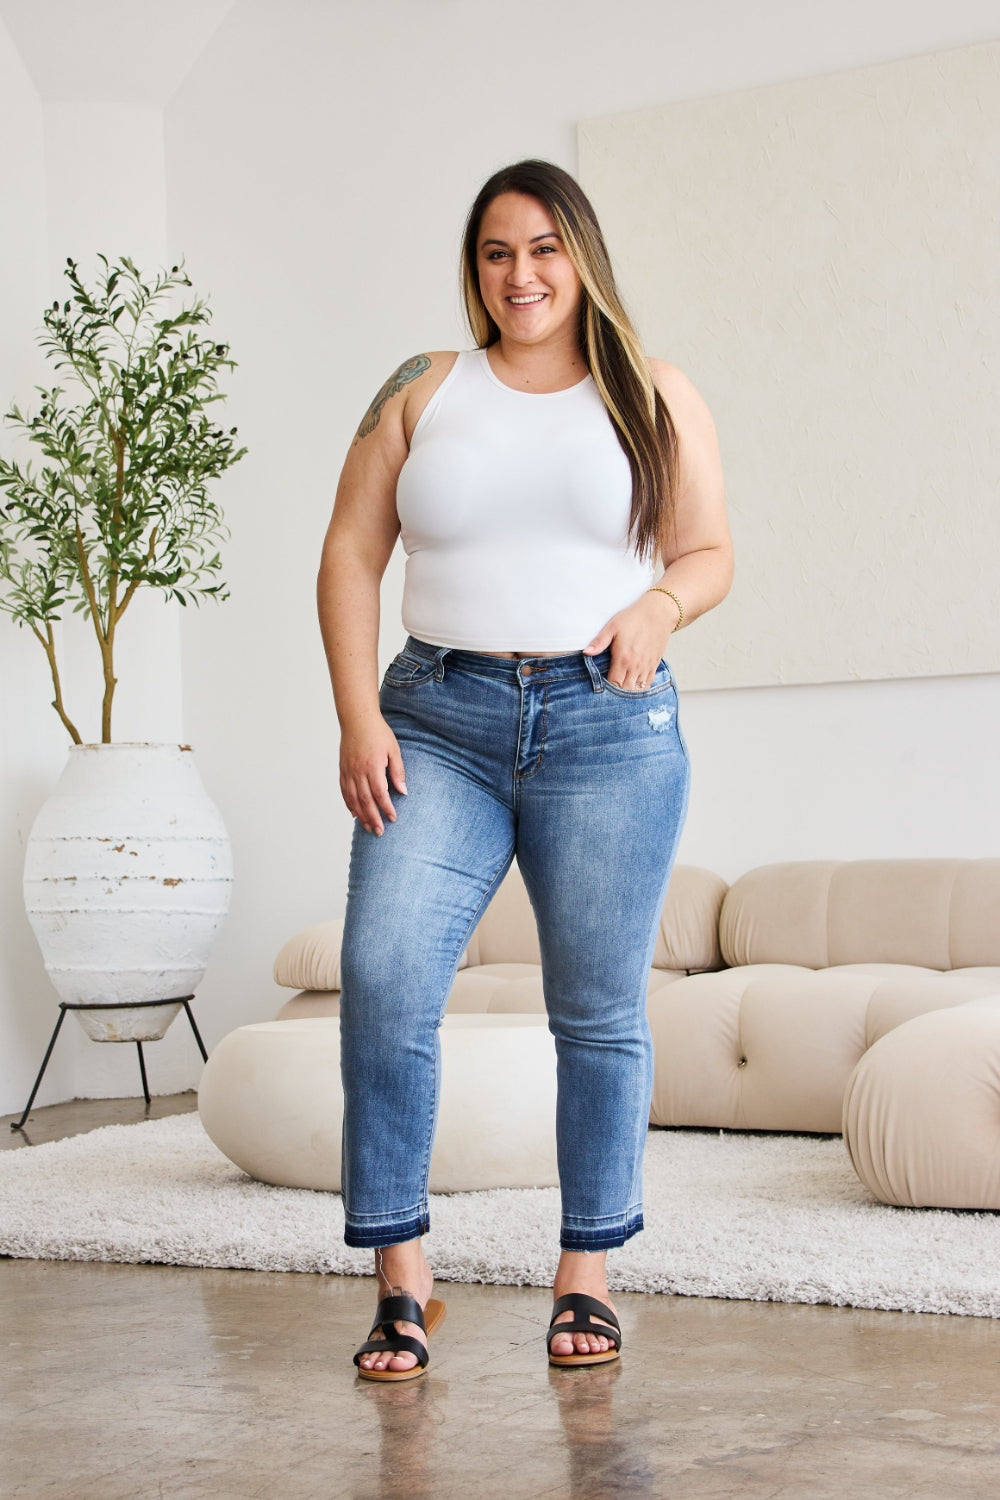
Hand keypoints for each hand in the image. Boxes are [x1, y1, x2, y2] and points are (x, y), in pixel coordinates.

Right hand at [339, 713, 406, 834]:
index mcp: (372, 766)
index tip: (393, 818)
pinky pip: (344, 792)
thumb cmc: (378, 733)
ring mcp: (348, 771)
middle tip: (379, 832)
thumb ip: (398, 771)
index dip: (386, 808)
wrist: (357, 719)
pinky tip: (355, 814)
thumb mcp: (394, 749)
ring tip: (368, 827)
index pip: (379, 793)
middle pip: (365, 800)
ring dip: (361, 815)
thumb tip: (403, 791)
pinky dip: (349, 804)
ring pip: (353, 799)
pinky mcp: (343, 770)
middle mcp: (358, 771)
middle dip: (373, 818)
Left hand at [583, 590, 678, 690]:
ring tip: (619, 690)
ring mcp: (647, 667)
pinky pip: (647, 684)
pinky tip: (632, 685)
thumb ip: (599, 642)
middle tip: (608, 691)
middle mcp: (636, 666)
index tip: (600, 688)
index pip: (613, 684)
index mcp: (623, 659)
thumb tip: (586, 652)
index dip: (606, 689)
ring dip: (628, 692)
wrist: (659, 613)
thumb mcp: (613, 627)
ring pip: (637, 690)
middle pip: (625, 691)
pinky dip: (640, 688)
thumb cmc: (634, 618)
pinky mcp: (654, 665)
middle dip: (616, 694)